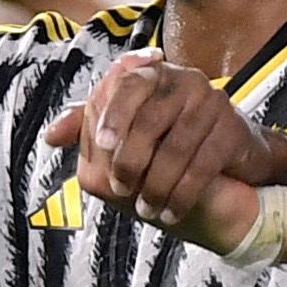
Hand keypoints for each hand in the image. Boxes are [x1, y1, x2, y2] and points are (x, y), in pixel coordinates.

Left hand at [37, 52, 286, 225]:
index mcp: (155, 74)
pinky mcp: (233, 130)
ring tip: (146, 209)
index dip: (113, 115)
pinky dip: (183, 194)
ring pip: (176, 147)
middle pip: (150, 118)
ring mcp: (213, 103)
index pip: (128, 85)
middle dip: (130, 159)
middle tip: (119, 189)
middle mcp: (186, 80)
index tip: (101, 145)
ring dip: (156, 185)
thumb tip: (51, 135)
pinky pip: (203, 165)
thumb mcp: (132, 128)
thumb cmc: (172, 138)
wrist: (235, 154)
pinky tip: (170, 212)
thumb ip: (92, 127)